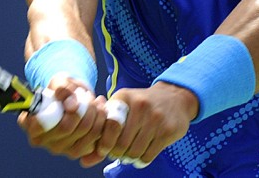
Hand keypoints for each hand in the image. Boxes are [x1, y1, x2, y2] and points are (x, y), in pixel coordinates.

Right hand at [18, 75, 107, 160]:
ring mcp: (60, 149)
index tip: (76, 96)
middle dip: (83, 109)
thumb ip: (63, 89)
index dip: (60, 109)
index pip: (45, 123)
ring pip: (84, 135)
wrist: (73, 98)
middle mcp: (43, 141)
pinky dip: (102, 125)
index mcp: (31, 124)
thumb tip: (72, 106)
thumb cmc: (61, 89)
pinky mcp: (77, 152)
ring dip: (96, 116)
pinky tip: (101, 111)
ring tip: (97, 101)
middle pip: (68, 128)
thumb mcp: (59, 82)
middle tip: (89, 96)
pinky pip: (95, 142)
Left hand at [80, 81, 197, 167]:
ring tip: (128, 155)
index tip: (103, 150)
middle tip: (117, 154)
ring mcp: (156, 118)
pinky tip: (140, 156)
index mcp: (124, 98)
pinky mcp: (168, 130)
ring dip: (129, 158)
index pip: (110, 125)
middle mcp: (140, 106)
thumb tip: (84, 161)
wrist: (173, 97)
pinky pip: (149, 155)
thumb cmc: (140, 106)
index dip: (104, 143)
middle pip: (122, 143)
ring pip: (135, 151)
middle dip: (117, 153)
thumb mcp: (122, 108)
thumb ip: (103, 130)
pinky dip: (141, 161)